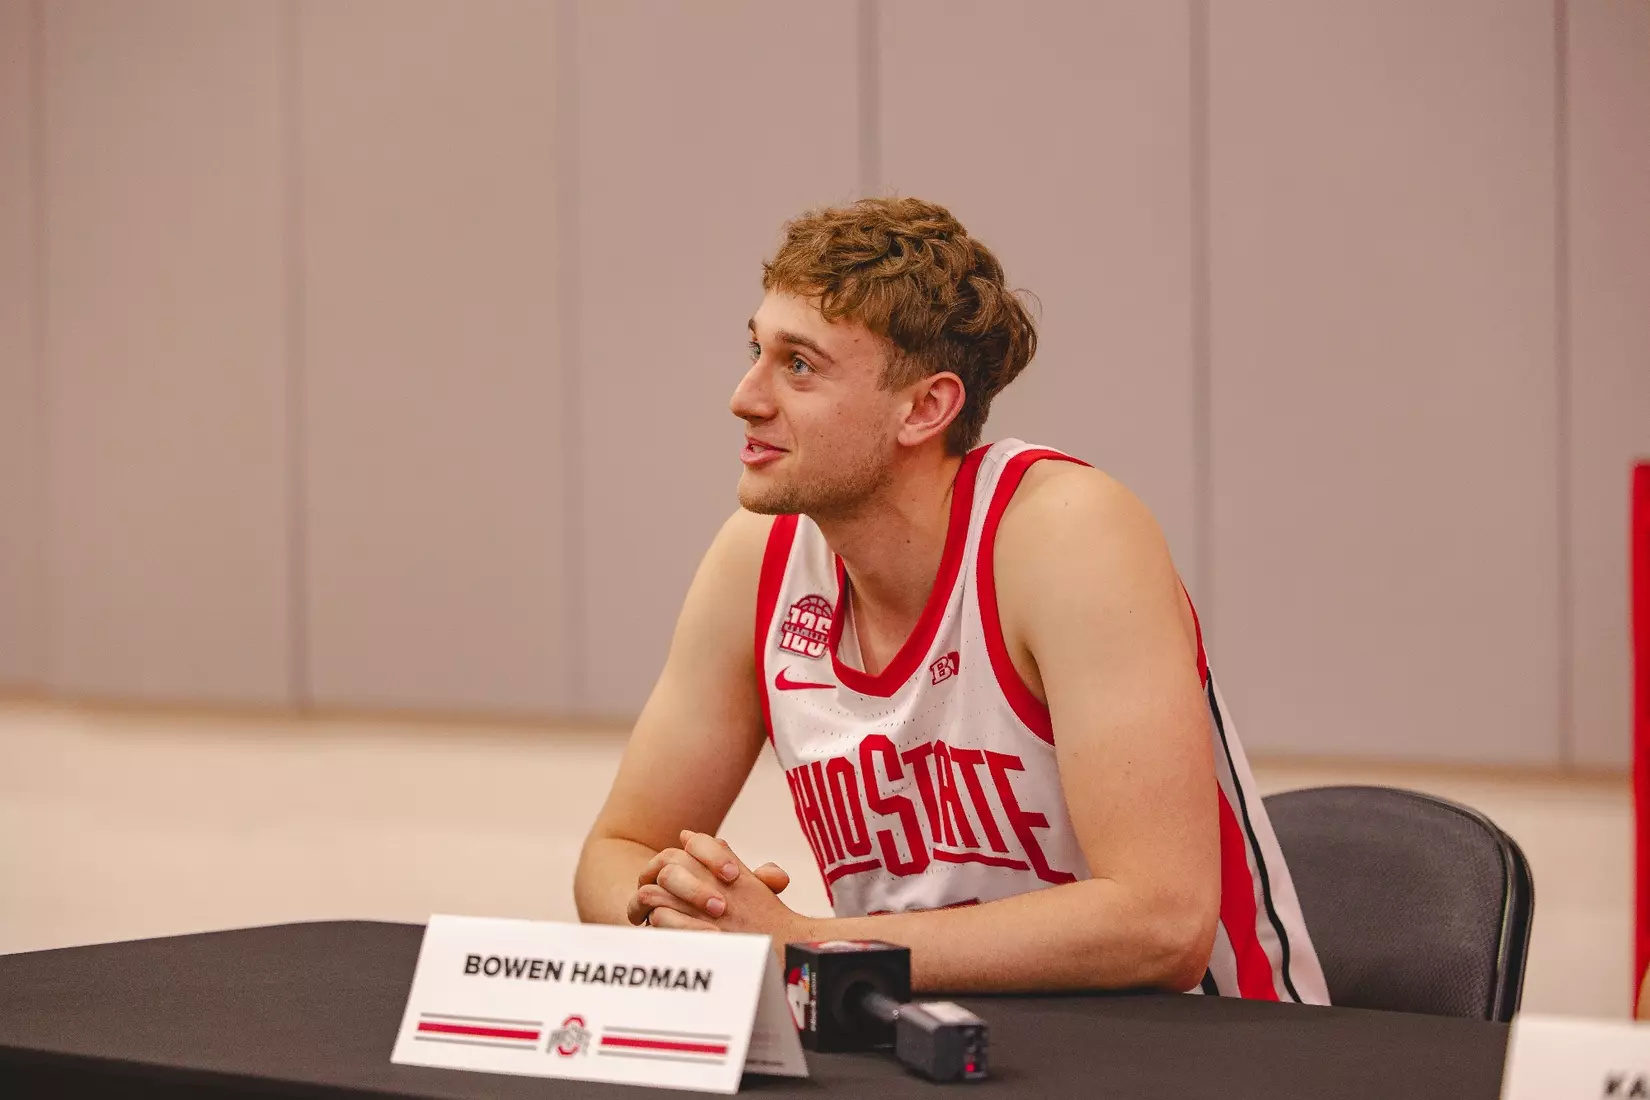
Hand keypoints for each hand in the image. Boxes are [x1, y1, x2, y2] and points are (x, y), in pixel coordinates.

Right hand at [627, 831, 798, 935]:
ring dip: (678, 909)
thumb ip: (761, 884)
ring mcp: (650, 888)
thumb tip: (778, 878)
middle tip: (722, 907)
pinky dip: (663, 924)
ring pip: (653, 888)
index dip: (713, 855)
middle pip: (672, 861)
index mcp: (692, 855)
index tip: (732, 875)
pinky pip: (638, 911)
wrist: (691, 931)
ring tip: (712, 927)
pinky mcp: (638, 912)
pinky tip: (686, 938)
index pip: (696, 842)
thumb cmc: (722, 911)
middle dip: (697, 886)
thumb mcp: (743, 895)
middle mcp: (667, 867)